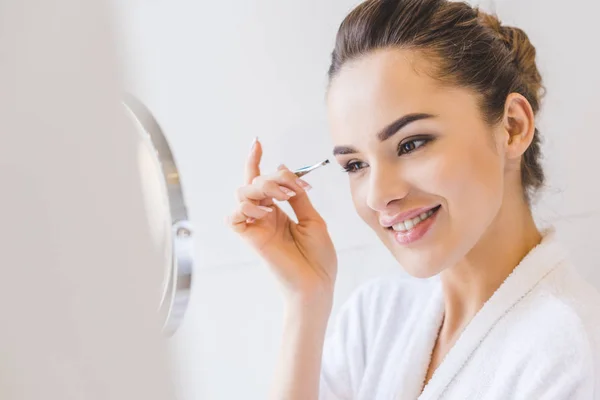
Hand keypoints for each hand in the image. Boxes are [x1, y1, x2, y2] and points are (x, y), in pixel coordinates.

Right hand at [228, 138, 336, 298]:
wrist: (318, 285)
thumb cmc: (318, 258)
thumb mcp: (313, 219)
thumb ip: (297, 196)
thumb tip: (283, 169)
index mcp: (278, 211)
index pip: (260, 181)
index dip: (255, 161)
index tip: (257, 142)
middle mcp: (264, 216)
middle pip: (253, 182)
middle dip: (273, 177)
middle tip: (295, 190)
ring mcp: (257, 227)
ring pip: (242, 194)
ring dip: (263, 187)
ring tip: (283, 198)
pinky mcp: (252, 239)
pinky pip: (234, 217)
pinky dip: (247, 208)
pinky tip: (267, 212)